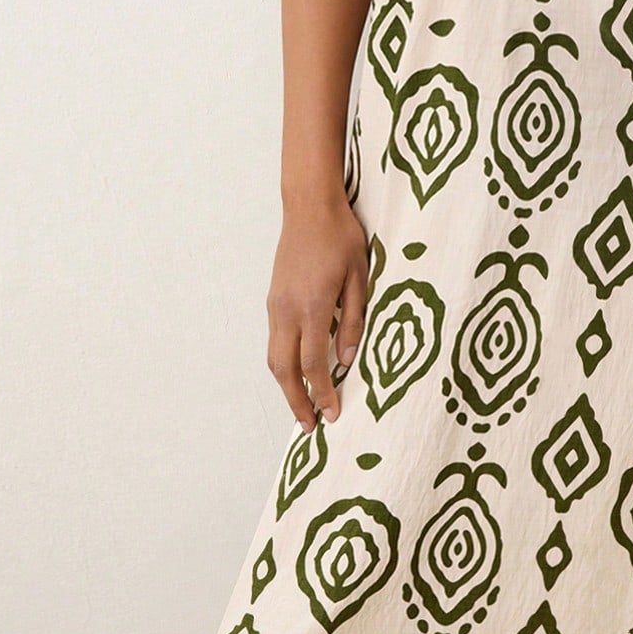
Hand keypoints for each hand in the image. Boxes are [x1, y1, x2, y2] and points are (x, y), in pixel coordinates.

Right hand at [266, 192, 369, 432]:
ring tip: (302, 406)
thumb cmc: (341, 237)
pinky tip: (298, 371)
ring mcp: (276, 305)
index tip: (333, 415)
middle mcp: (287, 310)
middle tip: (309, 427)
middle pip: (284, 369)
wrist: (309, 206)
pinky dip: (283, 364)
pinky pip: (275, 340)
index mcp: (312, 306)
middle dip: (295, 401)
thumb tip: (347, 359)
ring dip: (286, 386)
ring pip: (274, 357)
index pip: (312, 364)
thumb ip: (353, 320)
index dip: (322, 393)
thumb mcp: (359, 277)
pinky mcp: (273, 299)